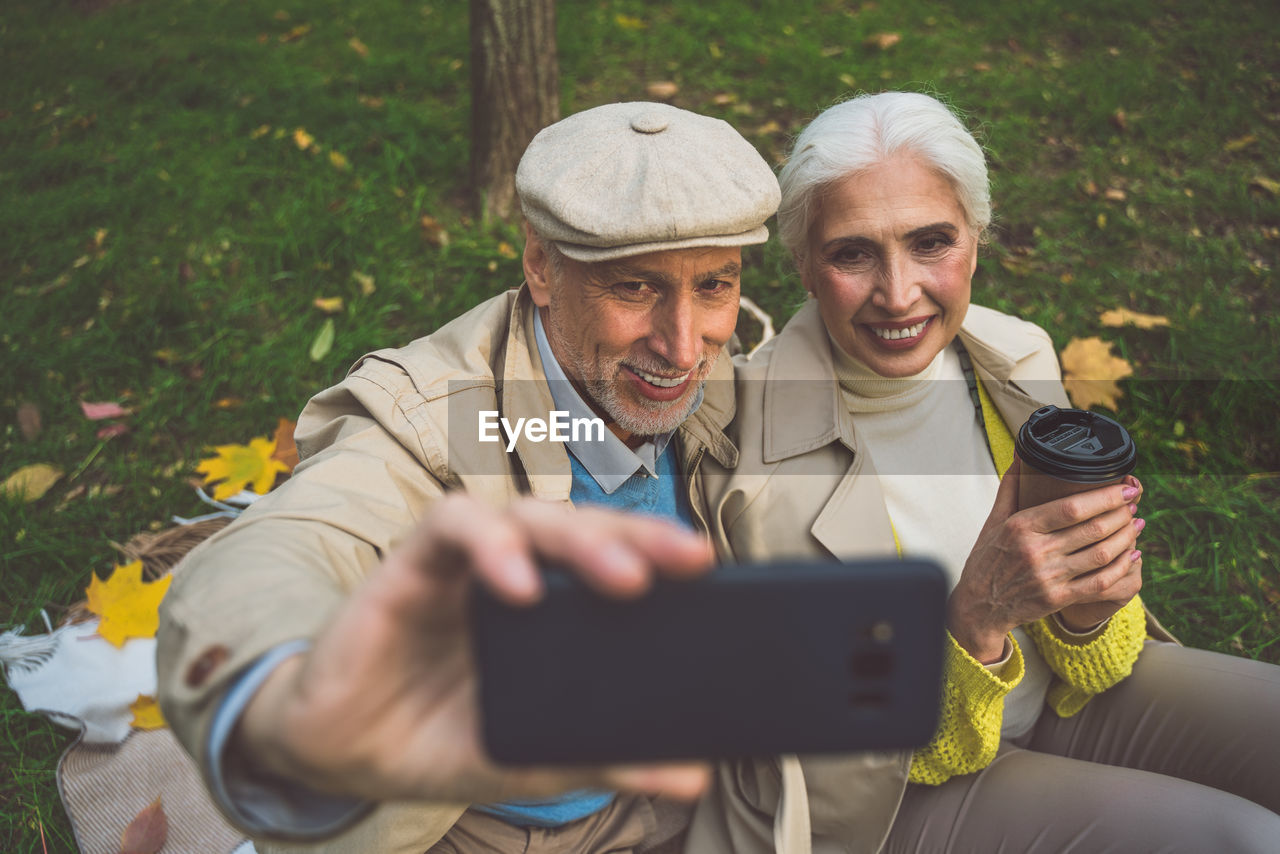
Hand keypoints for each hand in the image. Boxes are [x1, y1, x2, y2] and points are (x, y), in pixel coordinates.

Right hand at [234, 494, 714, 803]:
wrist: (341, 754)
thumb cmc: (438, 738)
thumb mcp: (530, 757)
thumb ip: (604, 756)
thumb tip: (692, 774)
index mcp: (551, 608)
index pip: (616, 560)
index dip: (663, 557)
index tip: (713, 573)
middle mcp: (514, 572)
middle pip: (584, 528)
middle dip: (638, 537)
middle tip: (689, 561)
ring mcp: (464, 562)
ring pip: (530, 515)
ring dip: (579, 540)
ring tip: (622, 578)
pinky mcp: (412, 561)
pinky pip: (454, 525)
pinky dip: (490, 547)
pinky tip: (516, 585)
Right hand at [947, 458, 1144, 662]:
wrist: (979, 606)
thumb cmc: (987, 560)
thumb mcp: (993, 521)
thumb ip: (1011, 488)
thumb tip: (1022, 454)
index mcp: (1020, 527)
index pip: (1071, 508)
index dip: (1105, 497)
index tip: (1124, 489)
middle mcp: (1035, 551)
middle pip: (1092, 529)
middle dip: (1121, 514)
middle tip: (1133, 504)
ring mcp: (1049, 577)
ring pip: (1102, 554)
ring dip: (1126, 537)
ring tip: (1137, 524)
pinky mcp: (1058, 598)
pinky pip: (1100, 582)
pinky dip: (1122, 566)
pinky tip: (1132, 554)